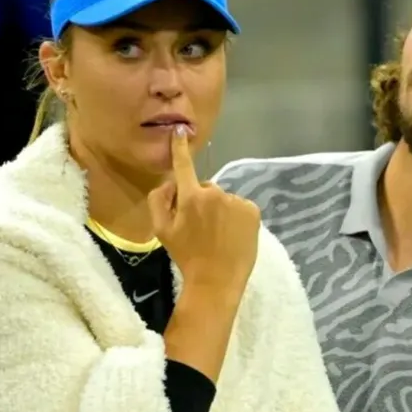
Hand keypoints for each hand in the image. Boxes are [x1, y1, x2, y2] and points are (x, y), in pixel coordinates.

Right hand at [149, 126, 260, 300]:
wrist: (217, 281)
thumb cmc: (186, 257)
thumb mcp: (161, 231)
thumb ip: (159, 201)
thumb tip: (169, 182)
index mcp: (191, 197)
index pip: (184, 166)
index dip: (180, 148)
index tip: (180, 131)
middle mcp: (216, 193)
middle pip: (205, 189)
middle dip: (202, 202)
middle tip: (200, 229)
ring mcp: (237, 201)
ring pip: (224, 200)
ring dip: (220, 211)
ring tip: (218, 236)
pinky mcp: (253, 211)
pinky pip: (240, 208)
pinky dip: (236, 218)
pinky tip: (232, 236)